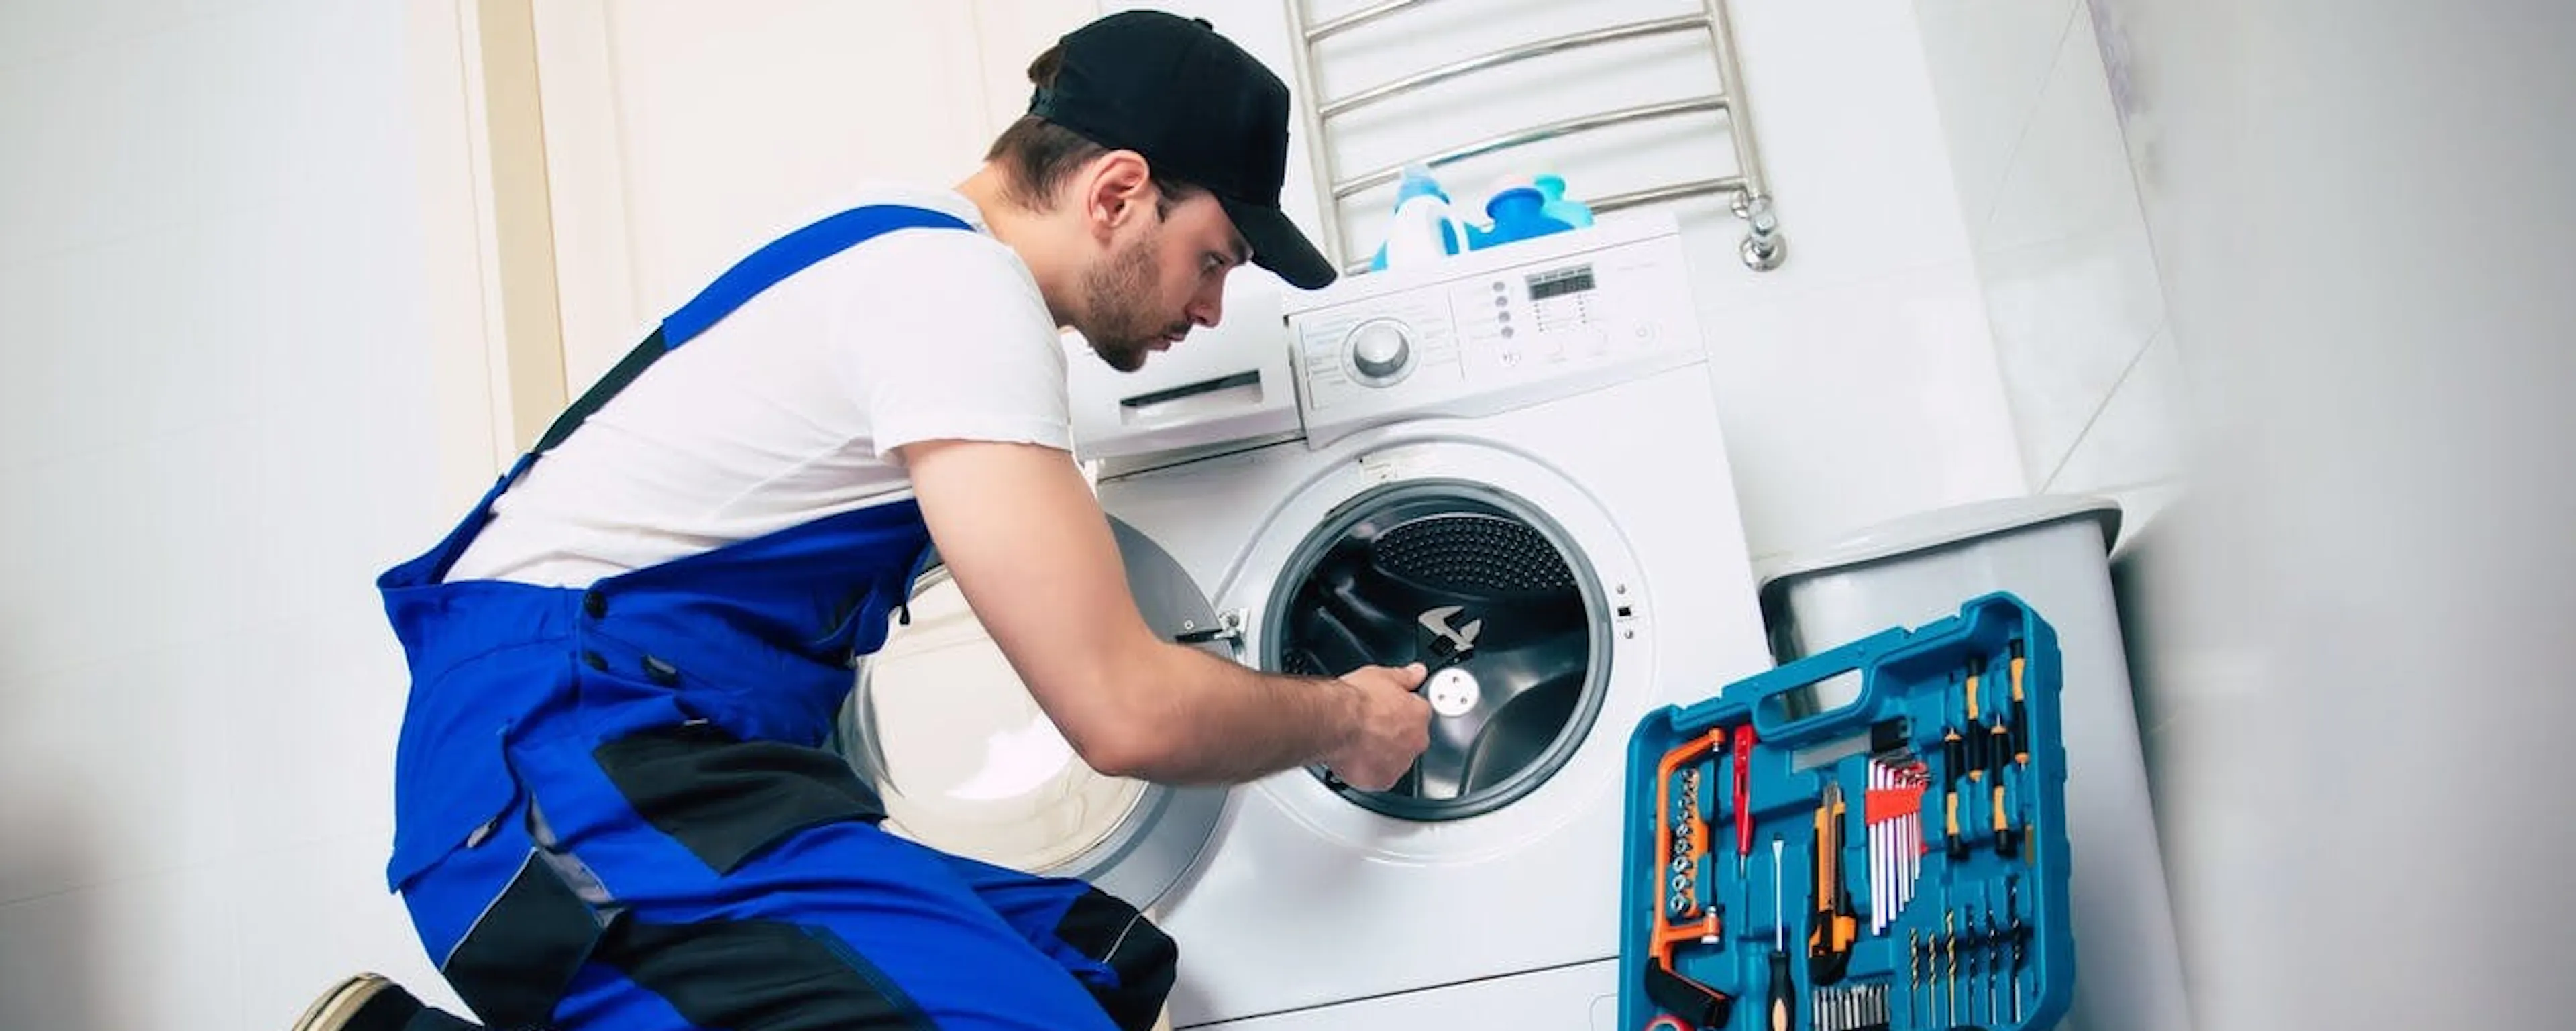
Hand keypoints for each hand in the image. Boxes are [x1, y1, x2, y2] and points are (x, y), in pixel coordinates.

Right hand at [1322, 663, 1432, 790]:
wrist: (1335, 722)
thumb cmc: (1355, 700)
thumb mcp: (1383, 675)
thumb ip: (1406, 676)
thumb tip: (1417, 672)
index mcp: (1419, 715)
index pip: (1418, 714)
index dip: (1400, 711)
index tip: (1388, 710)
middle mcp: (1415, 742)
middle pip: (1408, 739)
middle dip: (1393, 735)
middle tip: (1371, 726)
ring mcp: (1399, 764)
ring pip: (1394, 760)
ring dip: (1382, 754)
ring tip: (1360, 743)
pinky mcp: (1381, 780)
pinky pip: (1378, 777)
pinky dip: (1368, 771)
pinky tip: (1355, 758)